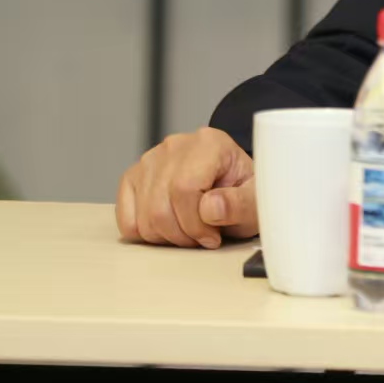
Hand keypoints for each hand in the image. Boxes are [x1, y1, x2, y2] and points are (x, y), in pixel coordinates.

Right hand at [115, 126, 257, 248]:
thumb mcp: (256, 199)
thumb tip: (209, 208)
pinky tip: (170, 229)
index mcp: (209, 143)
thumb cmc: (244, 191)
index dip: (196, 223)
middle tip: (203, 239)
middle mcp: (175, 146)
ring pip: (143, 216)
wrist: (234, 185)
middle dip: (183, 234)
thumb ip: (240, 204)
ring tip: (190, 233)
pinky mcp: (134, 177)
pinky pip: (126, 218)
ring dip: (167, 236)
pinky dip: (145, 233)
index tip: (213, 237)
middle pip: (160, 206)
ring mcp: (150, 160)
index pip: (184, 189)